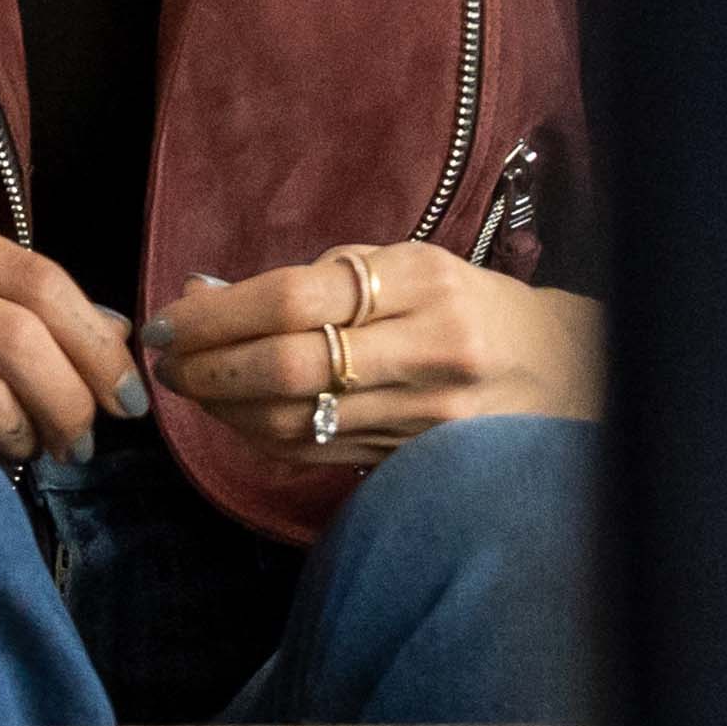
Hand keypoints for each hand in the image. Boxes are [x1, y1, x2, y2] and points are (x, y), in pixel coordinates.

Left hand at [147, 241, 601, 465]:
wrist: (562, 370)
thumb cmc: (466, 303)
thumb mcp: (402, 266)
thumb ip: (307, 279)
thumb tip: (201, 293)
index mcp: (423, 282)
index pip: (293, 299)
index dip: (215, 315)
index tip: (167, 321)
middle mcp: (430, 350)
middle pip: (287, 366)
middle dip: (207, 366)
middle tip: (164, 361)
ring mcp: (427, 415)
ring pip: (295, 420)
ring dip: (223, 407)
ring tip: (189, 386)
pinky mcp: (417, 459)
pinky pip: (317, 451)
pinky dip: (260, 435)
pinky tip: (233, 416)